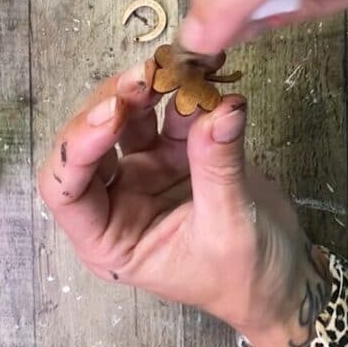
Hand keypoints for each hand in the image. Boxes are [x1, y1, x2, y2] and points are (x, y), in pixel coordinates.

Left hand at [38, 61, 326, 346]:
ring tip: (175, 66)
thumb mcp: (229, 227)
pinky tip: (203, 71)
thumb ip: (219, 165)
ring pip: (127, 119)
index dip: (77, 147)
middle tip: (145, 76)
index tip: (111, 113)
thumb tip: (223, 107)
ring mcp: (143, 172)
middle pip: (90, 144)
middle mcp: (116, 199)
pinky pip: (170, 114)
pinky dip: (184, 92)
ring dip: (146, 90)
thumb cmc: (244, 276)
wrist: (282, 279)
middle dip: (112, 105)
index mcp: (107, 237)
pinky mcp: (174, 153)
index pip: (65, 190)